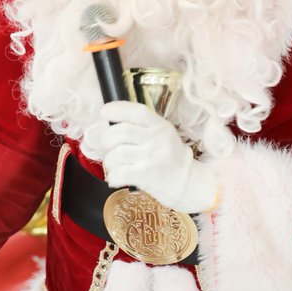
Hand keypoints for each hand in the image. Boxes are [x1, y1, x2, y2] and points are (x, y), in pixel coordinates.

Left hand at [94, 101, 218, 213]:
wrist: (187, 182)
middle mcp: (156, 139)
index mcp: (159, 125)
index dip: (116, 109)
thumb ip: (142, 126)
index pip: (136, 111)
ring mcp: (151, 157)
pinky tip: (116, 177)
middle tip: (105, 146)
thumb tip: (109, 122)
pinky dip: (112, 176)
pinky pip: (119, 173)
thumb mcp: (162, 134)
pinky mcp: (147, 176)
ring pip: (116, 154)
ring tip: (112, 165)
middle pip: (120, 132)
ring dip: (108, 161)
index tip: (104, 112)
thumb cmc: (169, 156)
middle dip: (105, 139)